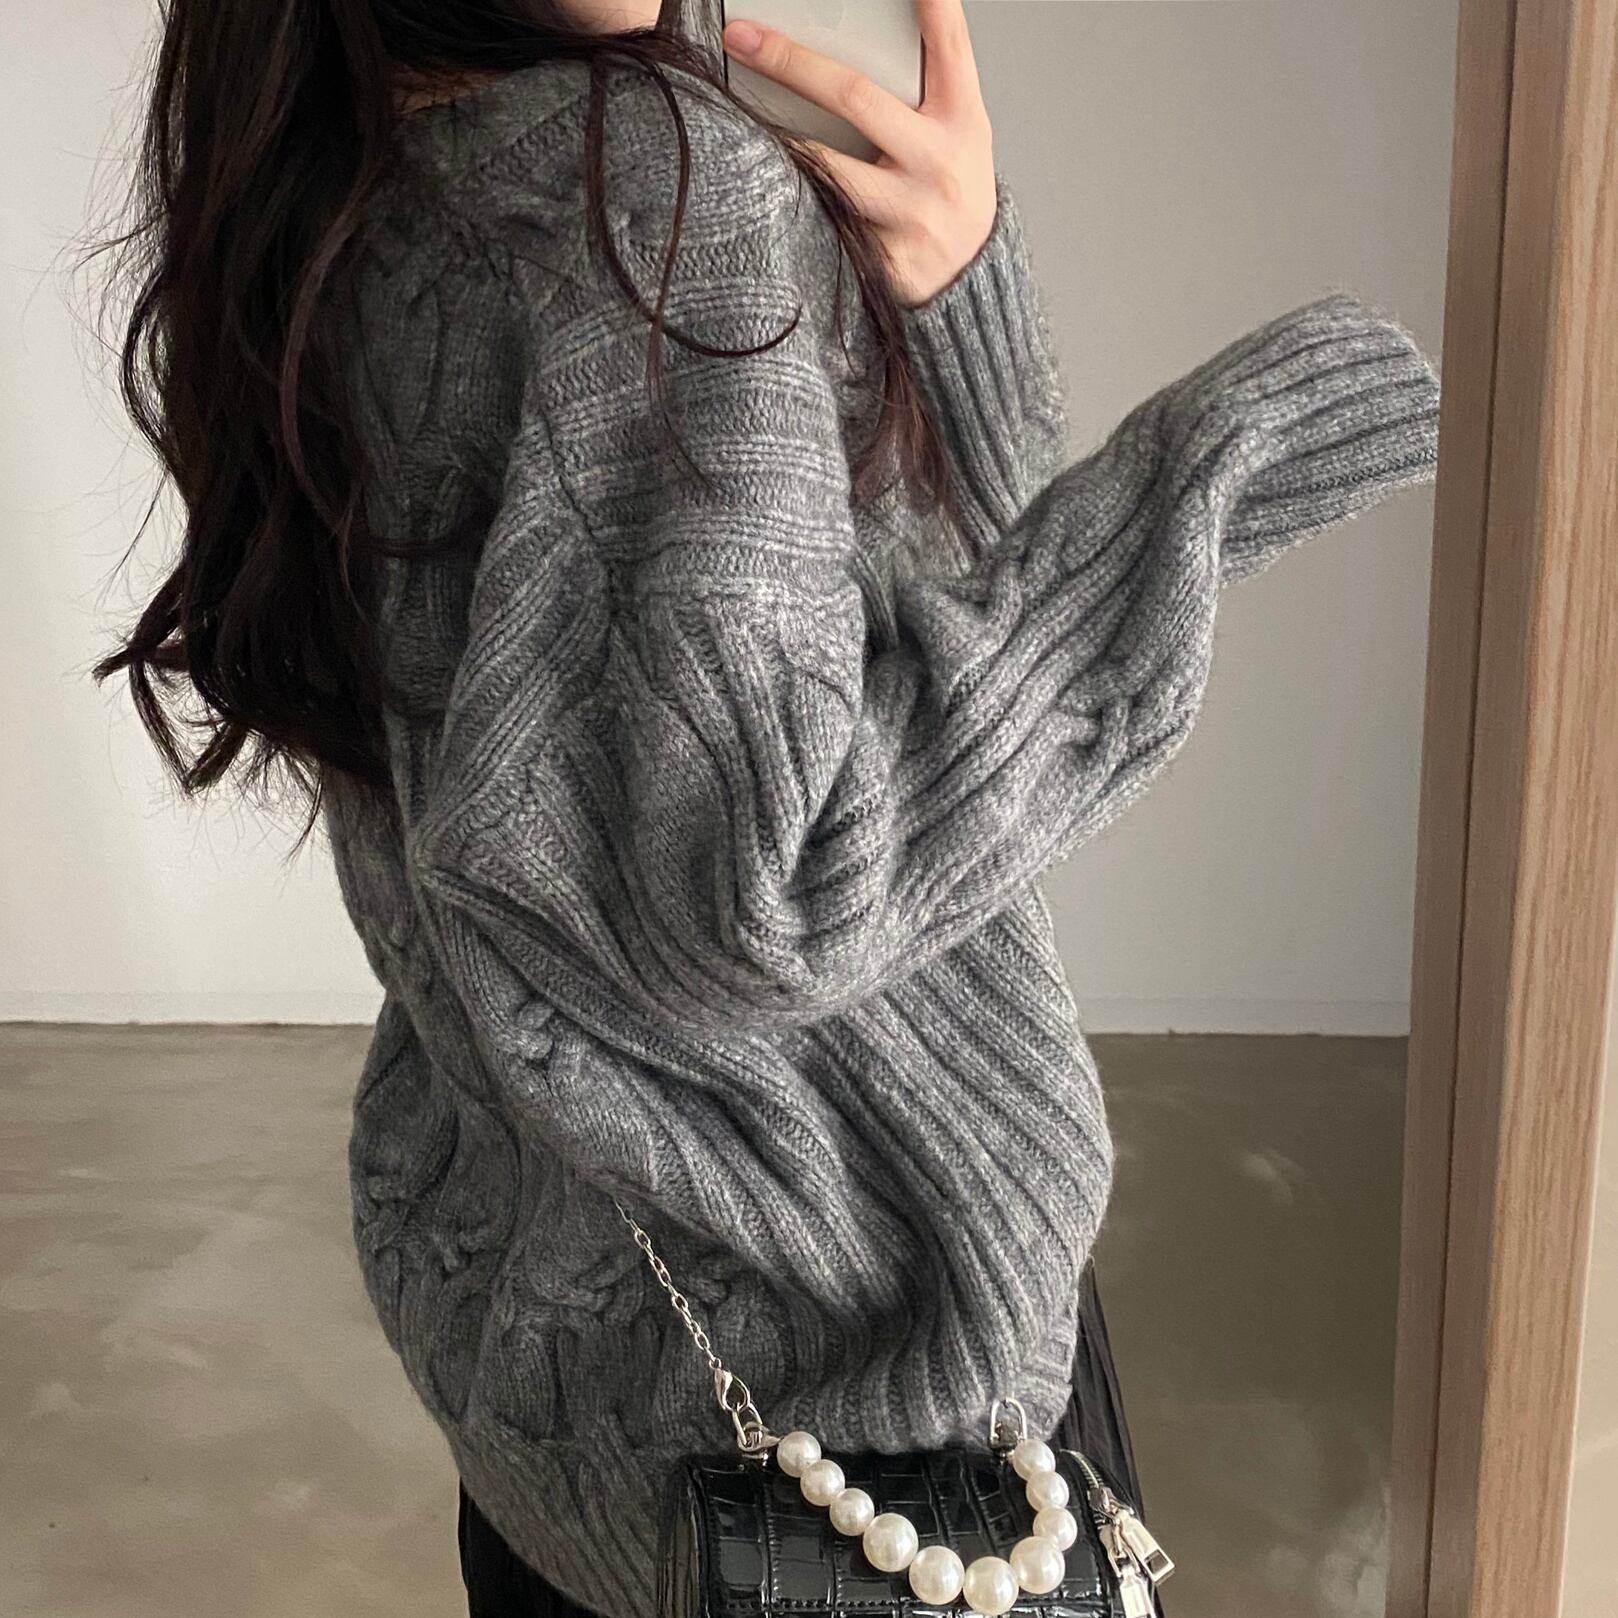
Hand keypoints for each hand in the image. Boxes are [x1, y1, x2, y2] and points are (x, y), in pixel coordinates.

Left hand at [721, 0, 996, 307]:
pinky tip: (755, 185)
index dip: (929, 4)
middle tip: (744, 39)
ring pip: (828, 170)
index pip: (948, 45)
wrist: (970, 278)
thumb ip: (924, 84)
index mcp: (961, 120)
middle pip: (857, 98)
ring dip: (777, 141)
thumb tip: (863, 29)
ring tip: (732, 113)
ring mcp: (908, 214)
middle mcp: (937, 163)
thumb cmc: (952, 188)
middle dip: (793, 63)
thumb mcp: (959, 129)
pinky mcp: (881, 257)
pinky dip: (789, 202)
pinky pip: (823, 223)